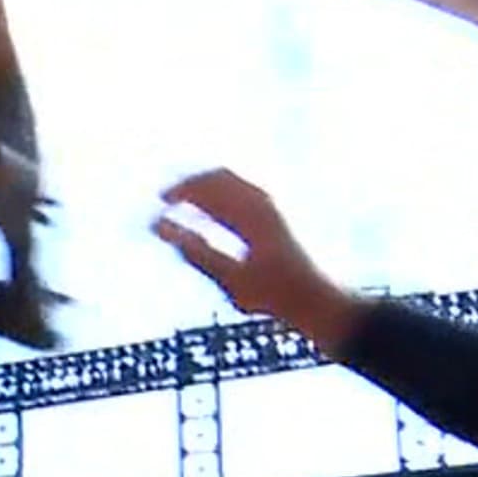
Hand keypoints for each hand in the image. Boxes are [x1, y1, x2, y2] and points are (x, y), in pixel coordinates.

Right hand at [151, 169, 363, 352]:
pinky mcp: (277, 214)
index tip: (160, 201)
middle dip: (191, 184)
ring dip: (206, 188)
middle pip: (219, 176)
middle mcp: (265, 201)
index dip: (180, 191)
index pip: (208, 187)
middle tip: (167, 198)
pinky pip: (241, 191)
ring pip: (231, 181)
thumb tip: (160, 226)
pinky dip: (220, 196)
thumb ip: (194, 250)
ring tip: (184, 204)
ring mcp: (273, 205)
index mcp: (251, 212)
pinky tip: (211, 215)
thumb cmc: (274, 295)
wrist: (317, 300)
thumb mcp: (229, 278)